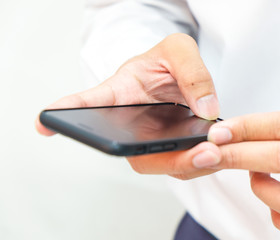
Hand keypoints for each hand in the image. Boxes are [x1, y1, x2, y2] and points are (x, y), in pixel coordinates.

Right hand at [36, 33, 221, 178]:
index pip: (86, 104)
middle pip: (129, 150)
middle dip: (157, 157)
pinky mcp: (172, 149)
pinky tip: (218, 153)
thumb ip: (193, 73)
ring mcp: (149, 140)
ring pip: (159, 163)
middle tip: (192, 151)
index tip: (44, 123)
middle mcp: (129, 124)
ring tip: (212, 153)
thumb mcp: (180, 50)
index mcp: (119, 93)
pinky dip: (200, 162)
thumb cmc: (167, 61)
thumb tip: (207, 111)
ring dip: (185, 163)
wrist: (178, 76)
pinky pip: (182, 163)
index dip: (66, 113)